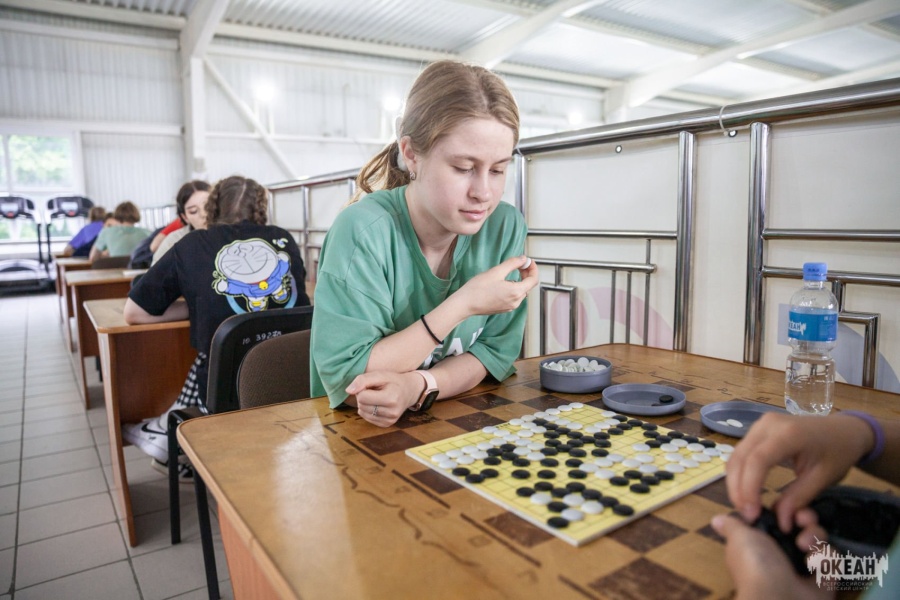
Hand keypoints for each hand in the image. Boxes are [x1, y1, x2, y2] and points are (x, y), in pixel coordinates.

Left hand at [346, 371, 423, 426]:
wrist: (409, 390)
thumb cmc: (393, 381)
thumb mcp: (380, 375)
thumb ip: (363, 380)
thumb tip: (348, 391)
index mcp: (391, 398)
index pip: (362, 397)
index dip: (363, 388)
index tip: (372, 385)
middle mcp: (392, 412)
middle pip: (361, 405)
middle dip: (363, 396)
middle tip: (374, 390)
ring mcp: (390, 420)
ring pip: (362, 413)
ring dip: (365, 404)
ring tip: (376, 396)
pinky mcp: (386, 424)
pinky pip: (367, 418)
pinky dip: (368, 410)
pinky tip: (378, 404)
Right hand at [454, 255, 538, 316]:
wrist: (465, 304)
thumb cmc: (478, 288)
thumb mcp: (496, 271)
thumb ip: (512, 263)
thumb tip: (523, 259)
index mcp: (516, 292)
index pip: (533, 279)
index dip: (533, 268)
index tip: (528, 261)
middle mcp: (516, 301)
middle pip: (528, 286)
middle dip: (526, 273)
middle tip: (519, 263)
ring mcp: (510, 307)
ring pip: (521, 291)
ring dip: (520, 280)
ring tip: (509, 272)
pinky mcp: (504, 309)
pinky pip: (514, 297)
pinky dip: (514, 288)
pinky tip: (503, 283)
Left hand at [711, 513, 828, 599]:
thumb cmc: (756, 566)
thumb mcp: (739, 539)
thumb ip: (733, 525)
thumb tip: (718, 519)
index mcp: (763, 543)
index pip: (779, 519)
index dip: (785, 509)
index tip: (785, 507)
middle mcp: (784, 553)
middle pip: (803, 524)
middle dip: (806, 517)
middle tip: (802, 520)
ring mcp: (806, 565)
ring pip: (819, 538)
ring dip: (815, 536)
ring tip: (805, 546)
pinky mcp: (825, 578)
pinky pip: (832, 558)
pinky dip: (825, 558)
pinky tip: (815, 563)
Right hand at [725, 412, 872, 531]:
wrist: (844, 430)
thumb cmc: (838, 452)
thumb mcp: (823, 478)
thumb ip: (799, 498)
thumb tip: (780, 523)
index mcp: (789, 434)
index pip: (757, 460)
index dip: (749, 488)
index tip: (751, 514)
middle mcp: (768, 424)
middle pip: (740, 457)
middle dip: (737, 489)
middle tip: (746, 514)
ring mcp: (760, 424)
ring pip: (736, 455)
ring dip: (735, 482)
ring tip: (744, 506)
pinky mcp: (757, 429)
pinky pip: (741, 452)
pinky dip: (739, 473)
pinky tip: (745, 491)